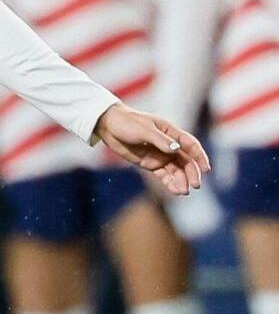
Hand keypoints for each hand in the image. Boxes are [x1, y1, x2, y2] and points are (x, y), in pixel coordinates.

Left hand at [93, 103, 210, 195]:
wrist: (108, 126)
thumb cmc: (127, 122)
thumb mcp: (144, 130)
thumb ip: (160, 140)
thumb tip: (176, 149)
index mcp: (170, 132)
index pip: (190, 145)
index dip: (200, 157)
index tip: (206, 169)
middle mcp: (168, 145)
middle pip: (185, 161)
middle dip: (192, 173)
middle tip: (196, 185)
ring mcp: (160, 155)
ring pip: (176, 170)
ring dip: (181, 180)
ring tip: (183, 191)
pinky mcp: (150, 163)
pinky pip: (164, 175)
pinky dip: (170, 183)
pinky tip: (175, 190)